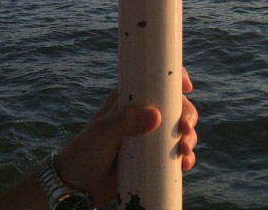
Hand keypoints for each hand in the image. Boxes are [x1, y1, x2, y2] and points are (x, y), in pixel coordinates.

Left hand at [55, 69, 198, 205]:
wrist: (78, 187)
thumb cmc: (85, 151)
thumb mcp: (101, 131)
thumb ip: (125, 122)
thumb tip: (156, 116)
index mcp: (130, 99)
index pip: (157, 81)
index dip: (175, 80)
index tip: (187, 87)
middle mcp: (144, 115)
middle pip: (176, 107)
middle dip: (188, 115)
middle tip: (185, 128)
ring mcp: (150, 137)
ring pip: (180, 131)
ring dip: (190, 138)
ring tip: (185, 151)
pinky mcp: (154, 159)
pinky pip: (177, 155)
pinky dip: (186, 158)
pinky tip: (186, 164)